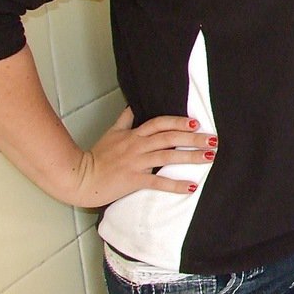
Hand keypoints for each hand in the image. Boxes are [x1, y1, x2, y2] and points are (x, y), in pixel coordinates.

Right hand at [71, 108, 217, 206]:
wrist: (80, 177)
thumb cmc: (96, 156)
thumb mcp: (111, 133)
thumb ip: (124, 120)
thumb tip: (131, 106)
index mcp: (134, 134)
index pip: (159, 123)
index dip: (178, 122)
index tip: (196, 123)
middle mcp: (137, 146)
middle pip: (169, 138)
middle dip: (192, 138)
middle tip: (213, 140)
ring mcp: (136, 162)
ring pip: (167, 156)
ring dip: (190, 157)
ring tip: (209, 157)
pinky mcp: (133, 179)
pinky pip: (158, 181)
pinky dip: (175, 184)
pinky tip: (191, 186)